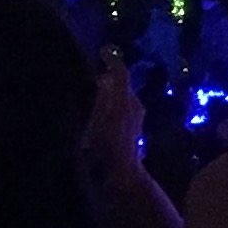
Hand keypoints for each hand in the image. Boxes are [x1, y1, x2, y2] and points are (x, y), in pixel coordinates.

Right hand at [83, 57, 143, 179]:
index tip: (103, 52)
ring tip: (91, 98)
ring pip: (122, 95)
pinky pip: (123, 105)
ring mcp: (138, 114)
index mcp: (124, 101)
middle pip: (120, 83)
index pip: (121, 73)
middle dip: (107, 80)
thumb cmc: (105, 150)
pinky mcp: (136, 124)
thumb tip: (105, 81)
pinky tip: (99, 114)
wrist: (122, 174)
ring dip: (109, 93)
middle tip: (90, 79)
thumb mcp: (95, 124)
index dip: (112, 60)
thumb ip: (101, 100)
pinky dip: (112, 103)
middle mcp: (134, 104)